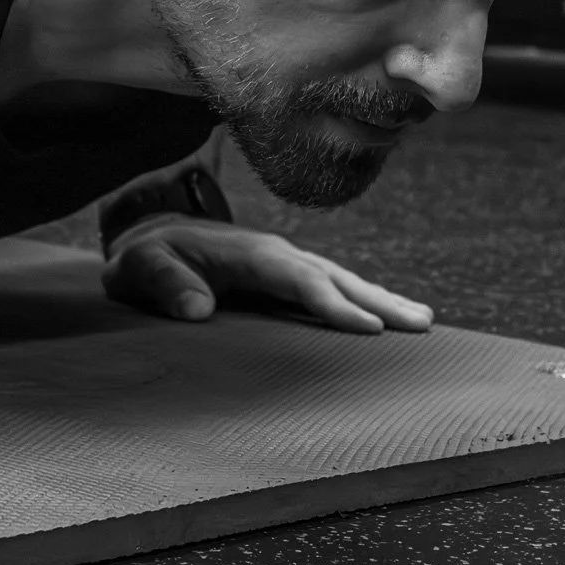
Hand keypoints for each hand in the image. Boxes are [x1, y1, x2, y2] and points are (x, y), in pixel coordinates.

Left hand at [102, 214, 432, 333]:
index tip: (367, 328)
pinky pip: (329, 286)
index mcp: (251, 253)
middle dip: (380, 300)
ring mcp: (283, 262)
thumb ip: (166, 285)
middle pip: (337, 277)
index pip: (301, 280)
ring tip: (423, 322)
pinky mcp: (283, 275)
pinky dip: (361, 301)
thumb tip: (197, 309)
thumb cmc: (144, 256)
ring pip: (341, 280)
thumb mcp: (141, 268)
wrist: (146, 235)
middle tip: (422, 324)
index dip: (334, 304)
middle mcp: (277, 254)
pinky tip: (385, 318)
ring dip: (381, 300)